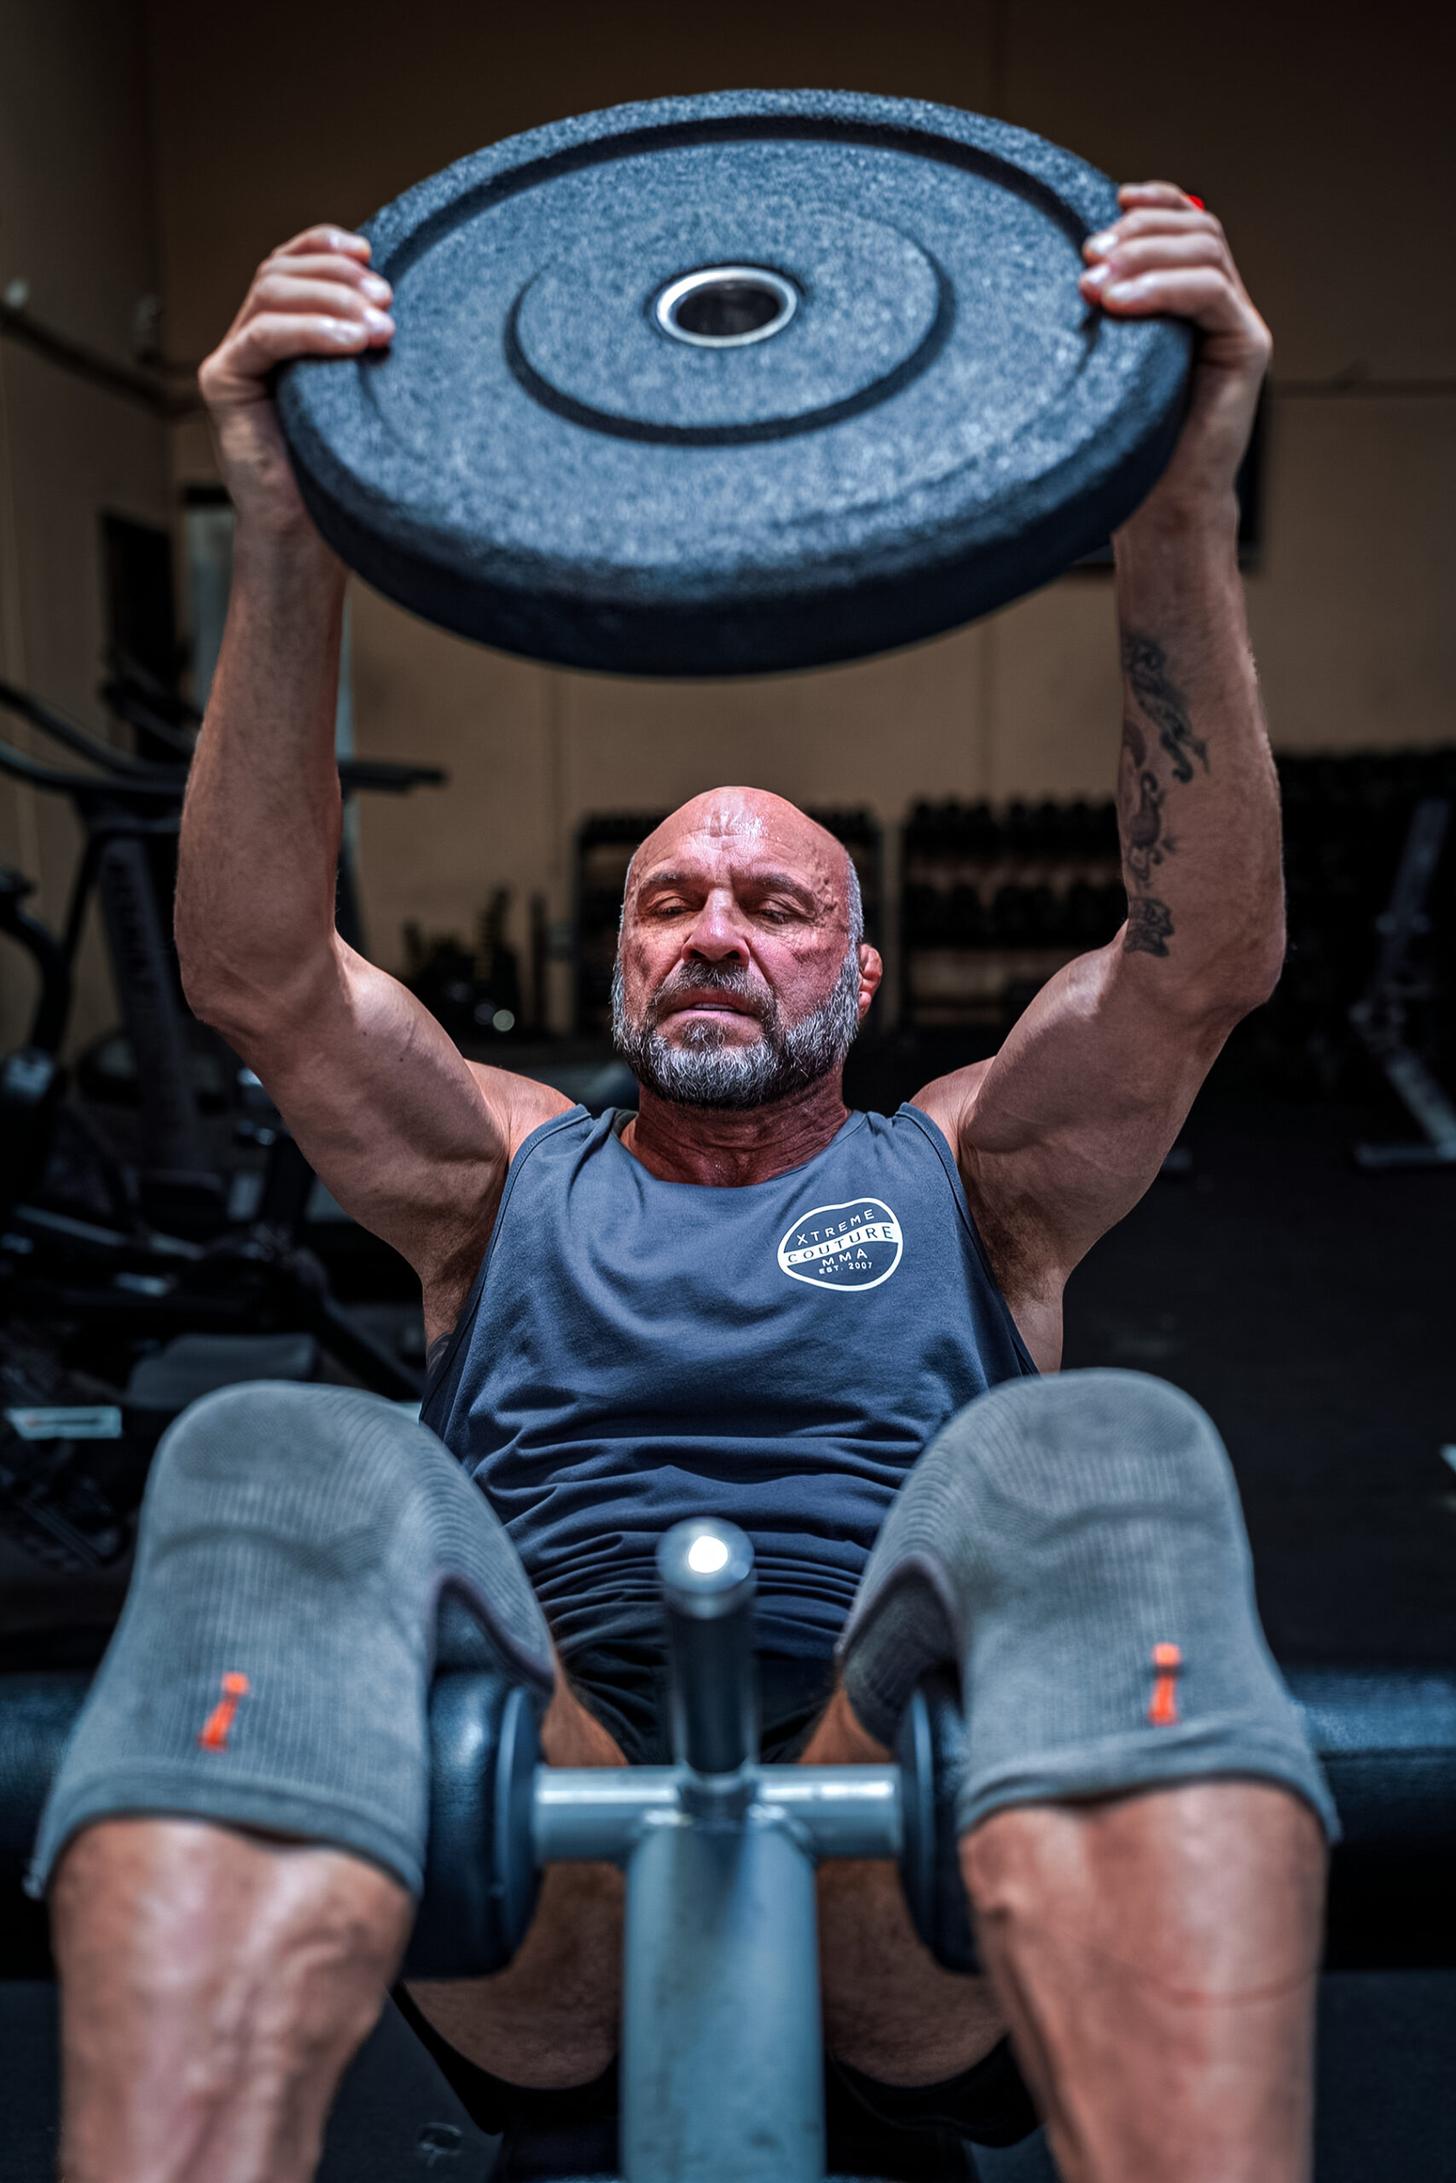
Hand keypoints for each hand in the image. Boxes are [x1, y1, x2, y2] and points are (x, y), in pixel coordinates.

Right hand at [197, 224, 394, 543]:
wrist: (310, 538)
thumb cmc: (343, 475)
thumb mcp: (365, 399)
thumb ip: (368, 349)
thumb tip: (407, 308)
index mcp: (285, 333)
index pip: (294, 263)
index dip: (326, 245)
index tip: (372, 252)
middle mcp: (252, 338)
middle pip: (282, 271)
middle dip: (338, 275)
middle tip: (388, 298)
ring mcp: (233, 357)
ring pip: (271, 293)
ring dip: (331, 298)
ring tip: (380, 325)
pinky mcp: (223, 382)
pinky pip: (262, 337)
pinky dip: (309, 330)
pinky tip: (351, 343)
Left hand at [1079, 182, 1269, 529]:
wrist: (1158, 512)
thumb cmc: (1121, 446)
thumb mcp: (1100, 366)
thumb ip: (1099, 314)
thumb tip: (1064, 269)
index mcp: (1186, 301)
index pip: (1183, 222)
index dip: (1150, 201)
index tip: (1104, 201)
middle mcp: (1219, 304)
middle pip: (1194, 228)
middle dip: (1137, 229)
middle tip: (1087, 255)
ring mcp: (1237, 323)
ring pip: (1204, 251)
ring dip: (1144, 253)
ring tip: (1094, 282)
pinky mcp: (1248, 347)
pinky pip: (1211, 293)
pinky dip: (1162, 287)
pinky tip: (1118, 302)